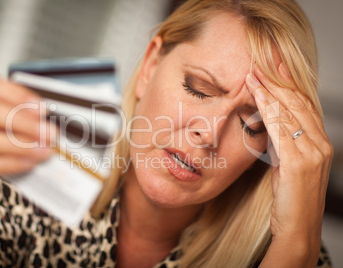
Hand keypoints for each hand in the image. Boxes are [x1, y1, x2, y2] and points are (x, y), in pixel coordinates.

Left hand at [246, 64, 332, 263]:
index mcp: (319, 143)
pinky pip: (281, 128)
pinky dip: (268, 108)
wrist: (297, 228)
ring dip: (269, 90)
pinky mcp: (300, 161)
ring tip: (253, 74)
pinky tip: (257, 95)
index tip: (273, 69)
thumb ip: (283, 144)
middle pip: (298, 103)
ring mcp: (313, 152)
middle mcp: (320, 144)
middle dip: (278, 82)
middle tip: (260, 63)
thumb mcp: (286, 165)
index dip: (288, 86)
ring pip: (290, 111)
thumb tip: (268, 123)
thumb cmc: (289, 199)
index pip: (304, 106)